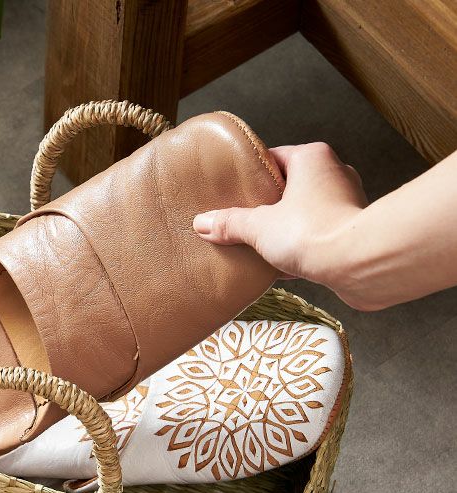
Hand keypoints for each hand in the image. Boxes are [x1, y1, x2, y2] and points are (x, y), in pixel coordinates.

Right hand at [193, 143, 369, 305]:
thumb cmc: (312, 232)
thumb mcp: (259, 227)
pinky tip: (282, 265)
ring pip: (305, 211)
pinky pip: (319, 234)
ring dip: (285, 227)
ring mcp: (347, 202)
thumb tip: (202, 222)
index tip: (232, 190)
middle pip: (289, 186)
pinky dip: (302, 247)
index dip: (250, 175)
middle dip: (267, 205)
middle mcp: (334, 173)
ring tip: (261, 244)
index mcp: (312, 158)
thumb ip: (230, 223)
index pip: (273, 157)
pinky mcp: (353, 230)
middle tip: (242, 219)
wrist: (359, 263)